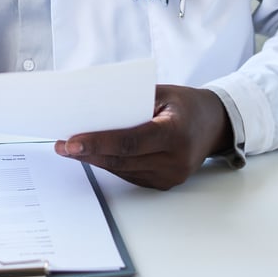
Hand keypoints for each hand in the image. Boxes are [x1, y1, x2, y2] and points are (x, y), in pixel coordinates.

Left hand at [54, 84, 233, 189]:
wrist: (215, 125)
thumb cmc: (185, 104)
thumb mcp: (162, 93)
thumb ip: (131, 102)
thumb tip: (91, 109)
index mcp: (176, 132)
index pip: (130, 141)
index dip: (98, 142)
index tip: (71, 141)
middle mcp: (175, 159)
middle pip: (121, 160)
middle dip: (87, 152)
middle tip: (61, 145)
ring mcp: (171, 175)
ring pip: (122, 170)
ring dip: (94, 160)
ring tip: (70, 148)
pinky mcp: (165, 183)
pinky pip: (130, 175)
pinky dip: (110, 164)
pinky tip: (92, 154)